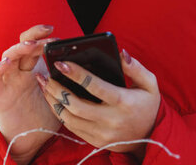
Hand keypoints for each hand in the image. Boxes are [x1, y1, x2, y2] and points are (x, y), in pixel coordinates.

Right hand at [0, 25, 61, 163]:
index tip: (56, 35)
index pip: (35, 45)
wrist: (28, 139)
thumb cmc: (44, 117)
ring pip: (8, 55)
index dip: (42, 37)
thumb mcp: (60, 97)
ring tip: (31, 45)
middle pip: (23, 45)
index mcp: (34, 69)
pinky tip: (7, 62)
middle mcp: (20, 70)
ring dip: (19, 48)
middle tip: (48, 34)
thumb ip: (67, 84)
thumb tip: (89, 72)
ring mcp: (8, 79)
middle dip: (35, 37)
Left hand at [38, 49, 159, 159]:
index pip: (95, 87)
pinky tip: (52, 99)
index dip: (76, 74)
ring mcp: (102, 133)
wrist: (151, 138)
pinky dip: (59, 113)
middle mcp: (111, 120)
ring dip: (53, 101)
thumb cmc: (148, 105)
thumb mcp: (149, 84)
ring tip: (44, 85)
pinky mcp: (95, 141)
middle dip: (57, 89)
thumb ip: (135, 67)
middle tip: (46, 75)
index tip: (61, 63)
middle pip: (76, 105)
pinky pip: (72, 127)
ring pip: (70, 118)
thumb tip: (120, 53)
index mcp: (123, 102)